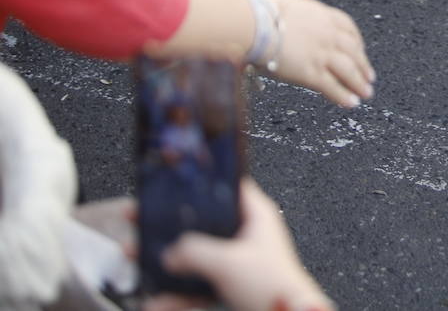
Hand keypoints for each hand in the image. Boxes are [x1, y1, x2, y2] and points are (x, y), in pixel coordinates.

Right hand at [143, 180, 332, 310]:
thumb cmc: (273, 285)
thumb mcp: (228, 262)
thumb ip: (194, 252)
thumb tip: (170, 251)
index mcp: (254, 214)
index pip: (225, 186)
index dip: (200, 184)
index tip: (170, 184)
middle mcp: (245, 232)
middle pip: (202, 222)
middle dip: (170, 226)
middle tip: (142, 222)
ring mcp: (236, 258)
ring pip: (194, 254)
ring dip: (167, 261)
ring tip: (138, 259)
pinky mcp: (229, 281)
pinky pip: (196, 282)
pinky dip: (177, 292)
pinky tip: (157, 299)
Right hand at [265, 0, 374, 107]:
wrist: (252, 24)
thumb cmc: (257, 15)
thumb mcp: (284, 10)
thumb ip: (291, 22)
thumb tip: (279, 30)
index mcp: (322, 15)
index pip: (348, 27)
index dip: (357, 41)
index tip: (361, 50)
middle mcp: (327, 34)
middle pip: (353, 51)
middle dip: (363, 65)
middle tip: (369, 76)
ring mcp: (321, 54)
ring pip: (348, 70)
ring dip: (359, 83)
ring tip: (365, 93)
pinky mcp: (311, 73)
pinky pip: (332, 86)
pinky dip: (343, 96)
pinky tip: (351, 103)